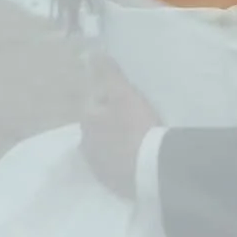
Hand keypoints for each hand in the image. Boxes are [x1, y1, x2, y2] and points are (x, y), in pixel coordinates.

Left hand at [80, 54, 159, 198]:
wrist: (150, 168)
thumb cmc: (136, 126)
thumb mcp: (123, 93)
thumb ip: (107, 73)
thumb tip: (90, 53)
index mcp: (86, 120)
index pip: (93, 102)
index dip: (110, 98)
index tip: (127, 98)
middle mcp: (85, 144)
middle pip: (97, 126)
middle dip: (109, 121)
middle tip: (133, 117)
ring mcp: (97, 166)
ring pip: (103, 147)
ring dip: (114, 142)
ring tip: (136, 137)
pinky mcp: (110, 183)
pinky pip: (113, 166)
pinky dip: (121, 160)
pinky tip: (136, 157)